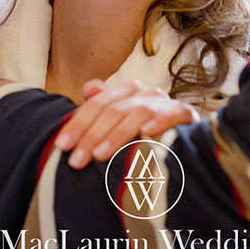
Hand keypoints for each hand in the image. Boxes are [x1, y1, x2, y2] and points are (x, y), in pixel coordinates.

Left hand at [53, 79, 198, 168]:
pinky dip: (158, 122)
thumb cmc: (147, 129)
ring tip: (101, 155)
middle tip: (77, 160)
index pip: (97, 104)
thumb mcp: (122, 118)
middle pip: (113, 109)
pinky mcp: (184, 114)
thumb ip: (104, 105)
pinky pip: (171, 115)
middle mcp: (144, 93)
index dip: (78, 123)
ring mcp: (164, 102)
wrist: (187, 135)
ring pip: (137, 112)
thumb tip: (88, 88)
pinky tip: (146, 134)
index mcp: (126, 91)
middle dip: (92, 135)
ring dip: (117, 134)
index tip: (62, 146)